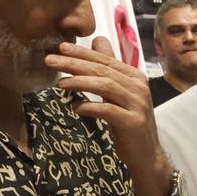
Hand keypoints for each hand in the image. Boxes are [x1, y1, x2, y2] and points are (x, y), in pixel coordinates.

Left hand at [49, 39, 166, 195]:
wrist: (146, 154)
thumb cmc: (129, 122)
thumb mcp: (119, 92)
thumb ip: (109, 67)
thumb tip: (97, 40)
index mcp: (135, 76)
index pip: (105, 60)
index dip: (82, 53)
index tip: (59, 48)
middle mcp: (138, 87)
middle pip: (103, 70)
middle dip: (74, 64)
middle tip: (50, 61)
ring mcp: (137, 104)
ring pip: (105, 86)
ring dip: (80, 83)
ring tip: (59, 83)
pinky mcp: (132, 122)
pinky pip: (107, 110)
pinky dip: (90, 107)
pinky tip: (75, 107)